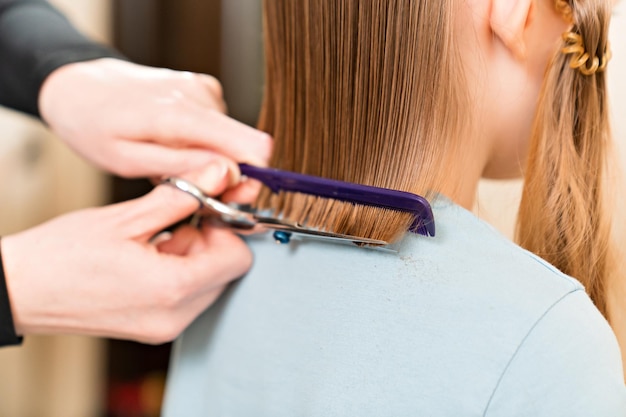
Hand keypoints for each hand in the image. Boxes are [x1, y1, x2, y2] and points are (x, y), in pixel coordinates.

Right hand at [1, 160, 251, 343]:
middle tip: (177, 218)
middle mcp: (175, 317)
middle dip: (209, 239)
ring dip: (192, 253)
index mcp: (172, 289)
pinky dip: (177, 270)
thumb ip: (183, 195)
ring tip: (153, 235)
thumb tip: (220, 173)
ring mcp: (163, 326)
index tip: (207, 208)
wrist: (19, 290)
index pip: (238, 259)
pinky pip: (185, 295)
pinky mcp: (152, 327)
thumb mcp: (127, 217)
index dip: (227, 228)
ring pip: (207, 282)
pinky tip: (147, 252)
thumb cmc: (60, 256)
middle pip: (225, 271)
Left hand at [38, 58, 271, 178]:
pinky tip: (178, 147)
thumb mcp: (127, 161)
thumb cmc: (94, 125)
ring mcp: (203, 89)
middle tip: (200, 192)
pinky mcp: (203, 89)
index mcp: (181, 115)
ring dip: (214, 161)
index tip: (232, 198)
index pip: (252, 146)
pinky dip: (206, 144)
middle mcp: (199, 96)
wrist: (79, 87)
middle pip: (248, 146)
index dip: (251, 178)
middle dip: (232, 176)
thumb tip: (230, 173)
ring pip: (233, 140)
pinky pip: (221, 128)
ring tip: (174, 166)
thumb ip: (181, 167)